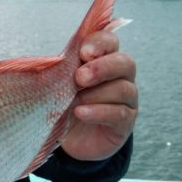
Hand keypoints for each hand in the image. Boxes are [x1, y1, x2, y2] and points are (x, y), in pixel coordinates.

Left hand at [61, 29, 137, 161]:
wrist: (73, 140)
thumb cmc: (67, 105)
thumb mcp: (61, 85)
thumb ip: (63, 69)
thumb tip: (54, 59)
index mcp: (105, 60)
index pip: (110, 42)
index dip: (100, 43)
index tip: (83, 52)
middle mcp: (121, 77)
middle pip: (125, 62)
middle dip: (102, 68)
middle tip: (80, 77)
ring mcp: (127, 100)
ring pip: (123, 89)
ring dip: (96, 94)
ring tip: (75, 101)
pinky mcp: (126, 122)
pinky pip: (120, 113)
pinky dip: (98, 112)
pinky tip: (81, 113)